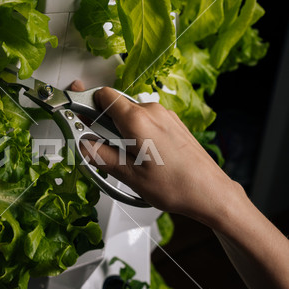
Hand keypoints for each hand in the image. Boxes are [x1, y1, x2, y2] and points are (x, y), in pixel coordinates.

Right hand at [71, 81, 240, 225]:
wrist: (210, 192)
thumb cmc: (176, 186)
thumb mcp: (129, 176)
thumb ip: (100, 155)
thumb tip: (82, 144)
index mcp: (137, 120)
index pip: (103, 95)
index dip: (86, 104)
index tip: (77, 115)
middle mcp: (152, 111)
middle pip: (116, 105)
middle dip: (103, 122)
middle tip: (101, 146)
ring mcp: (165, 115)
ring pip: (130, 114)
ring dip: (120, 129)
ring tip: (126, 157)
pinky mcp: (173, 123)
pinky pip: (146, 120)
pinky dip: (136, 132)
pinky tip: (141, 155)